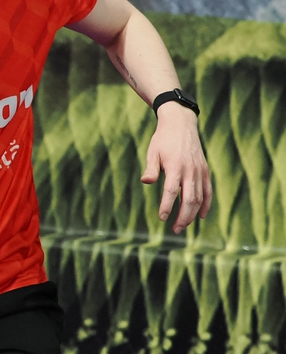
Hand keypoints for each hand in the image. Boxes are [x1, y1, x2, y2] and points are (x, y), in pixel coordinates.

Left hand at [141, 103, 211, 232]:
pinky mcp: (205, 171)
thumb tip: (145, 182)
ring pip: (200, 198)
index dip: (167, 206)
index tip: (162, 218)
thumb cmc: (162, 139)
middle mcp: (190, 171)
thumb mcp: (153, 152)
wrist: (181, 124)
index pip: (171, 191)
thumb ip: (151, 169)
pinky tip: (201, 216)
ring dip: (193, 214)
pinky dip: (206, 205)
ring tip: (184, 226)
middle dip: (183, 216)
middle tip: (176, 229)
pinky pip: (208, 191)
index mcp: (175, 167)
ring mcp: (200, 171)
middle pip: (189, 199)